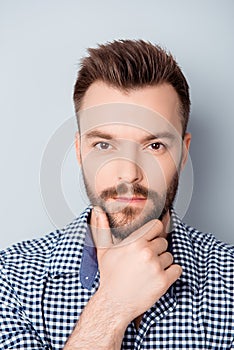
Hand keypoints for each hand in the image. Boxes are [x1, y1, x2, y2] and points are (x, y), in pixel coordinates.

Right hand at [92, 206, 181, 323]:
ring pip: (170, 256)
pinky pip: (177, 269)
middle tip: (145, 260)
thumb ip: (103, 228)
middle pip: (164, 242)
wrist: (114, 303)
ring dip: (163, 263)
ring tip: (149, 271)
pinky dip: (171, 273)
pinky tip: (158, 277)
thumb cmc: (109, 276)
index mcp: (134, 242)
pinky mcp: (164, 281)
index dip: (154, 233)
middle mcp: (147, 252)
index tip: (150, 240)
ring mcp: (156, 267)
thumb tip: (98, 211)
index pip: (157, 226)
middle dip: (157, 250)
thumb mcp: (104, 250)